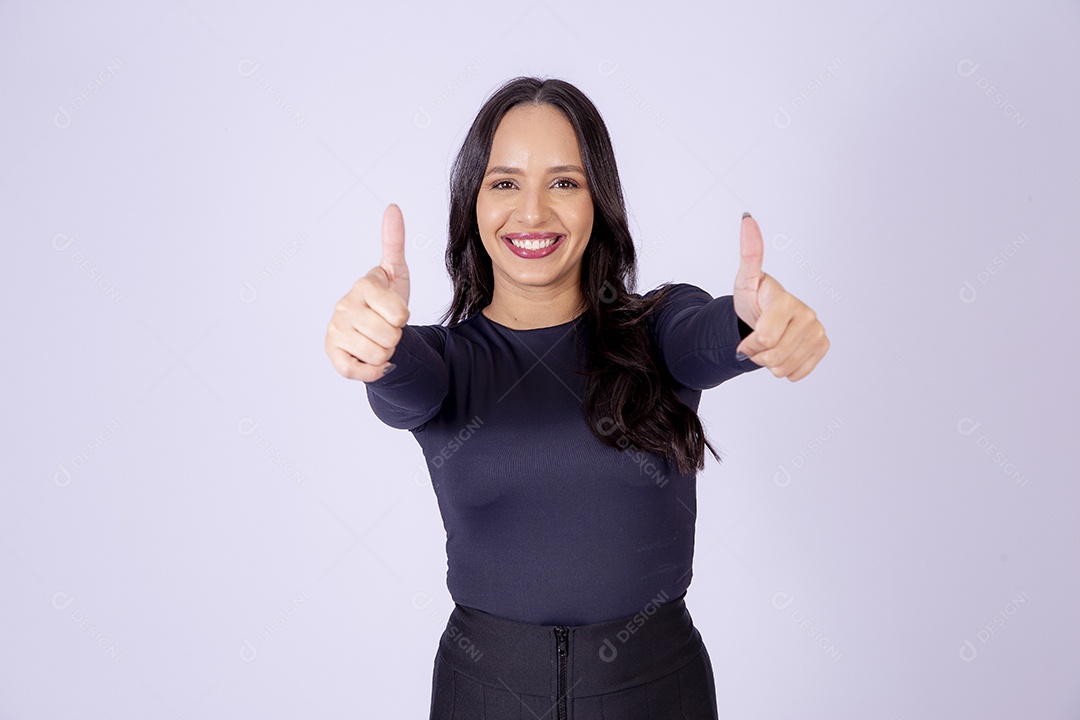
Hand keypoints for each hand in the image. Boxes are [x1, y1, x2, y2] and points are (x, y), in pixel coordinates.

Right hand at [325, 204, 410, 381]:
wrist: (375, 331)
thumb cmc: (386, 303)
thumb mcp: (396, 274)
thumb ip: (394, 243)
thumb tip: (393, 207)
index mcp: (363, 285)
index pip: (400, 314)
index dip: (403, 318)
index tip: (394, 312)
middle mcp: (344, 305)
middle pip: (390, 336)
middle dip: (395, 337)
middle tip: (387, 328)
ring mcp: (336, 330)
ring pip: (378, 355)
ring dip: (385, 354)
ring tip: (378, 340)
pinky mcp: (332, 353)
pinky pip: (358, 371)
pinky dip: (371, 371)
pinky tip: (369, 359)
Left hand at [732, 213, 828, 381]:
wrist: (764, 316)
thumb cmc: (753, 299)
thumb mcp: (745, 280)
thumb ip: (749, 254)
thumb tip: (747, 218)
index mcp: (786, 300)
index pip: (764, 338)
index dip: (749, 344)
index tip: (746, 334)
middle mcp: (808, 315)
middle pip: (773, 356)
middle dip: (758, 354)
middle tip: (756, 339)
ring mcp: (817, 331)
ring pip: (783, 368)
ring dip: (769, 362)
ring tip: (768, 344)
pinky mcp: (822, 346)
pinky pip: (796, 374)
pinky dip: (784, 368)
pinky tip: (782, 350)